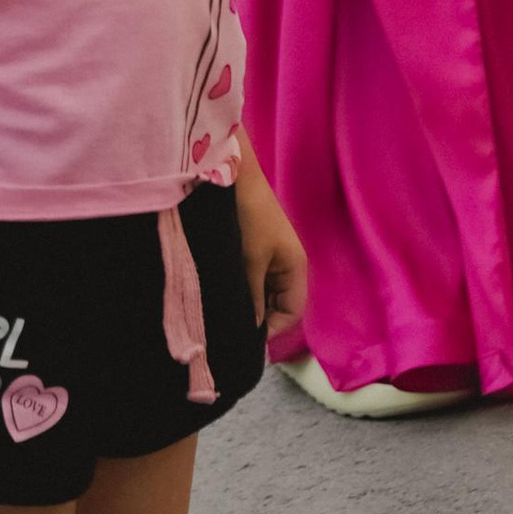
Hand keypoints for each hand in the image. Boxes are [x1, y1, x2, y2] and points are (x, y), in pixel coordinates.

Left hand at [234, 143, 307, 329]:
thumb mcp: (249, 262)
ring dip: (244, 303)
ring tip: (220, 312)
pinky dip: (237, 288)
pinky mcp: (250, 249)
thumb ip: (251, 298)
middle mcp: (284, 265)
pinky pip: (248, 279)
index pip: (292, 312)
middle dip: (256, 318)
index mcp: (294, 268)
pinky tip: (218, 292)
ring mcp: (267, 257)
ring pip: (260, 293)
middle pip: (276, 305)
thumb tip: (250, 333)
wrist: (231, 174)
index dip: (271, 330)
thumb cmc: (248, 217)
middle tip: (227, 329)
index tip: (242, 339)